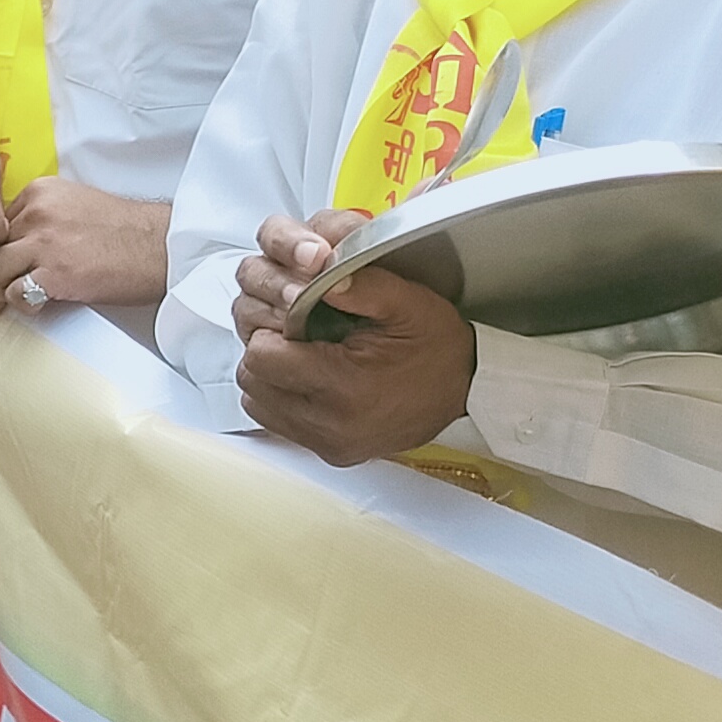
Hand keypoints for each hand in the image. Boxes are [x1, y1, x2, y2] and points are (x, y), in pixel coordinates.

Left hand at [0, 178, 172, 311]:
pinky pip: (13, 292)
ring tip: (9, 300)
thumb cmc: (127, 231)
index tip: (1, 260)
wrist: (161, 248)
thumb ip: (43, 217)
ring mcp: (43, 243)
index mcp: (41, 192)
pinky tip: (35, 304)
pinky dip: (20, 303)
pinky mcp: (54, 274)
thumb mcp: (76, 205)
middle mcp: (37, 213)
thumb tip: (16, 245)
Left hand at [231, 210, 476, 463]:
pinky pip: (278, 422)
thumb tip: (315, 267)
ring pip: (258, 402)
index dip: (271, 329)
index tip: (293, 317)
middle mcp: (332, 425)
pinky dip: (283, 398)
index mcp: (345, 385)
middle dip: (267, 351)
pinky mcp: (333, 454)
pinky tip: (312, 379)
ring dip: (271, 376)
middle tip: (298, 335)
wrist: (469, 389)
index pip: (261, 356)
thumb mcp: (408, 301)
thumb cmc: (436, 343)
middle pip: (253, 380)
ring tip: (306, 356)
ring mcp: (331, 444)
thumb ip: (360, 282)